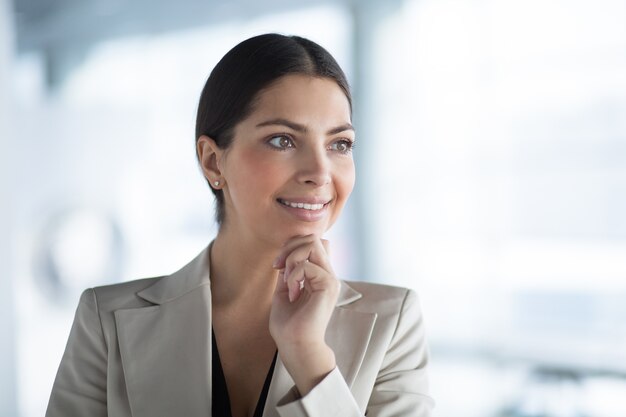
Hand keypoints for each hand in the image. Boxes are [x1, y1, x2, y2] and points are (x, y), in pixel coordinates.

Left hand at [269, 235, 339, 394]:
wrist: (295, 346)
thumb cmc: (288, 325)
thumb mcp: (284, 289)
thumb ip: (288, 271)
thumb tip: (286, 254)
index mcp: (319, 275)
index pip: (314, 242)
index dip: (293, 245)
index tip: (278, 265)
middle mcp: (327, 274)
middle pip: (314, 238)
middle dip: (290, 247)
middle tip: (278, 267)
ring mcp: (330, 279)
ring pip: (313, 244)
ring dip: (292, 258)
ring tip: (286, 280)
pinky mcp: (329, 285)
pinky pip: (308, 265)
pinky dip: (293, 276)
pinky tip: (292, 294)